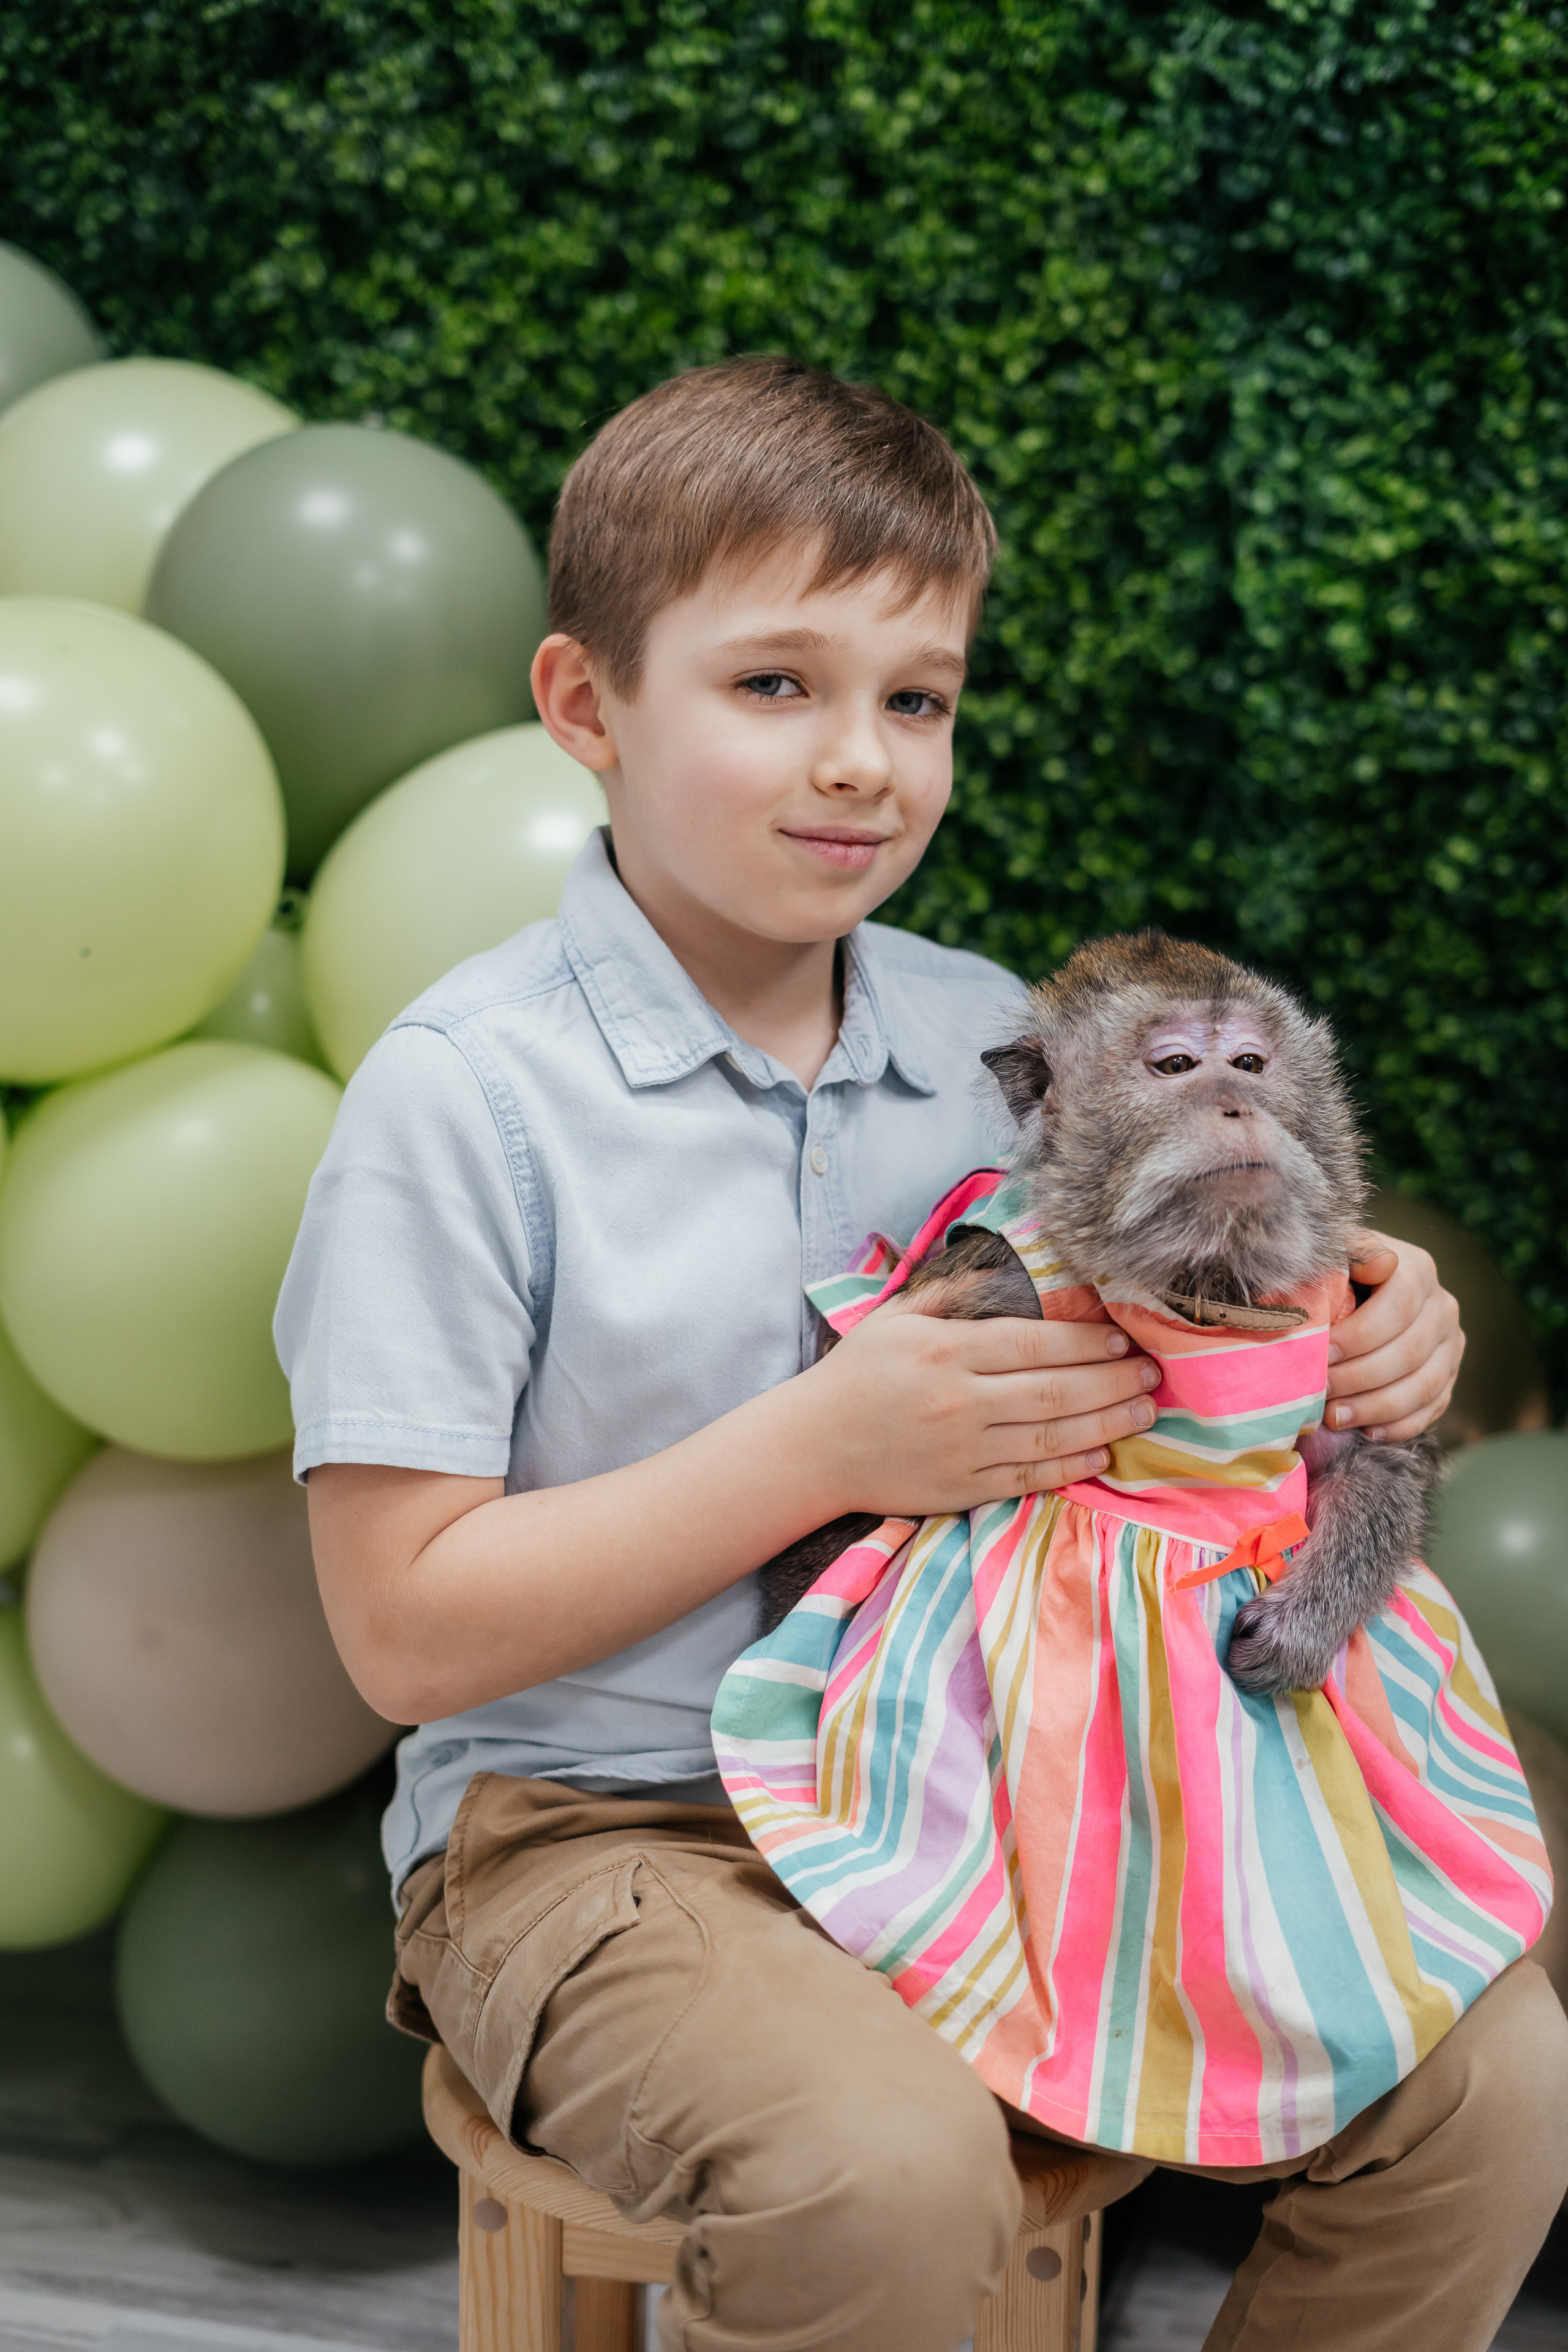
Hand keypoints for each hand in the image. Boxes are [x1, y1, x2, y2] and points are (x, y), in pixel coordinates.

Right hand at [803, 1300, 1160, 1517]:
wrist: (813, 1446)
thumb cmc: (859, 1373)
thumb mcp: (898, 1315)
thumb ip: (955, 1291)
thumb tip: (1011, 1265)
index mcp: (945, 1351)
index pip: (1034, 1344)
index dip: (1087, 1342)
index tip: (1123, 1338)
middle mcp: (959, 1401)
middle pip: (1055, 1390)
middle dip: (1113, 1381)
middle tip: (1152, 1373)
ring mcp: (962, 1450)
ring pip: (1052, 1436)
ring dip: (1107, 1423)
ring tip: (1144, 1410)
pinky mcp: (960, 1489)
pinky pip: (1029, 1479)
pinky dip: (1071, 1468)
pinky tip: (1102, 1454)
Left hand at [1325, 1233, 1463, 1442]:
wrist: (1355, 1289)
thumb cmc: (1336, 1272)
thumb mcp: (1337, 1253)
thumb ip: (1352, 1254)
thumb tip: (1380, 1265)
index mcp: (1417, 1269)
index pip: (1398, 1308)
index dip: (1360, 1336)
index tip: (1323, 1355)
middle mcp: (1442, 1306)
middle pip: (1410, 1352)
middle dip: (1360, 1377)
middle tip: (1320, 1393)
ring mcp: (1450, 1344)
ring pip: (1425, 1385)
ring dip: (1376, 1407)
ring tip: (1335, 1418)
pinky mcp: (1449, 1376)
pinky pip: (1433, 1408)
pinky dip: (1400, 1425)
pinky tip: (1367, 1432)